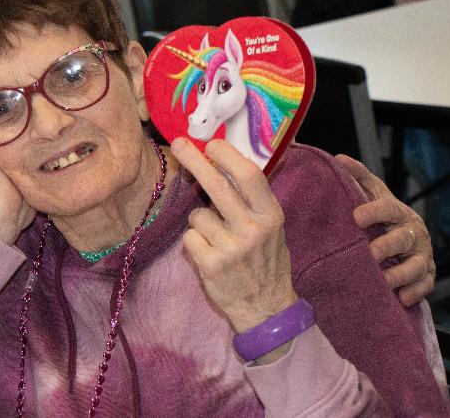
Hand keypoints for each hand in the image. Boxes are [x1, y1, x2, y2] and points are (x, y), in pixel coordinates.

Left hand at [175, 138, 297, 339]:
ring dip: (200, 222)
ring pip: (197, 214)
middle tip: (178, 144)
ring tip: (216, 238)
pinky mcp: (212, 264)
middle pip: (217, 186)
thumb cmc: (265, 261)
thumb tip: (220, 165)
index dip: (228, 156)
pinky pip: (190, 236)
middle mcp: (253, 229)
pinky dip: (194, 242)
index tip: (211, 143)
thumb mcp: (271, 227)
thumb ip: (251, 201)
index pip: (249, 175)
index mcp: (271, 215)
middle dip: (194, 160)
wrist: (266, 308)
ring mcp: (232, 248)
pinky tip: (210, 254)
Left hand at [336, 154, 434, 306]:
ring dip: (400, 274)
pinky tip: (402, 298)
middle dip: (387, 246)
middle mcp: (414, 233)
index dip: (373, 211)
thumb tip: (339, 159)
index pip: (388, 208)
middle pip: (403, 239)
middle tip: (370, 254)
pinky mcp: (427, 275)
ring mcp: (422, 255)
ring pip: (416, 265)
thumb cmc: (384, 213)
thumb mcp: (372, 193)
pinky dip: (415, 292)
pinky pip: (425, 285)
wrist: (407, 234)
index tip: (356, 217)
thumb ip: (357, 177)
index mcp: (399, 211)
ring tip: (383, 281)